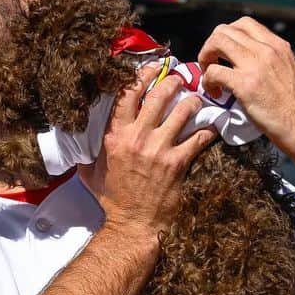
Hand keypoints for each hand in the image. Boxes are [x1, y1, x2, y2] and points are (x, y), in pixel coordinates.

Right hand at [79, 65, 214, 244]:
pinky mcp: (177, 163)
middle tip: (180, 79)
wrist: (132, 225)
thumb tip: (81, 138)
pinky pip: (198, 138)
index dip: (142, 76)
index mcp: (115, 136)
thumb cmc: (112, 200)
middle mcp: (137, 138)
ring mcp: (158, 149)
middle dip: (173, 82)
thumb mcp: (90, 173)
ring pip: (182, 112)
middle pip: (159, 96)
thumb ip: (89, 151)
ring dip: (192, 102)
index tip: (153, 69)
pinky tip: (212, 127)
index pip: (128, 95)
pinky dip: (208, 131)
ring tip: (197, 100)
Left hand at [197, 17, 294, 166]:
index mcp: (279, 46)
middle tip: (211, 65)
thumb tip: (261, 63)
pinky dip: (207, 82)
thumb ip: (276, 62)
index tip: (224, 53)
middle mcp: (267, 50)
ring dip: (205, 58)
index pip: (245, 24)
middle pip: (225, 30)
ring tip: (210, 77)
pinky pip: (213, 72)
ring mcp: (255, 66)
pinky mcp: (245, 85)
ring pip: (216, 43)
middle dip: (211, 45)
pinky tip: (215, 93)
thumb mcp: (294, 73)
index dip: (228, 36)